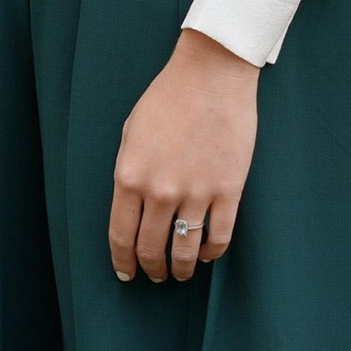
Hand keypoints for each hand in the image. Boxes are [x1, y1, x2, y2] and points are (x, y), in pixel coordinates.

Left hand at [108, 27, 258, 282]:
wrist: (211, 75)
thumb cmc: (168, 97)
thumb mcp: (131, 132)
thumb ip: (129, 172)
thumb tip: (132, 207)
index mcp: (130, 175)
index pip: (121, 235)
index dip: (124, 262)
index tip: (127, 274)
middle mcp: (160, 191)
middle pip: (151, 248)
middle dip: (152, 268)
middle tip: (156, 274)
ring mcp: (196, 193)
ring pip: (185, 251)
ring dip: (181, 268)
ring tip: (181, 272)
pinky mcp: (228, 191)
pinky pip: (219, 237)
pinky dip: (211, 253)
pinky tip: (206, 253)